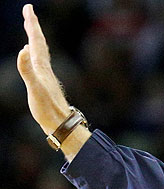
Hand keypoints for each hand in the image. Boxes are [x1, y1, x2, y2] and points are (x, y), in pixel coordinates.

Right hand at [16, 4, 89, 157]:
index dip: (32, 24)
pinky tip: (33, 55)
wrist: (61, 124)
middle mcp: (45, 69)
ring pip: (40, 51)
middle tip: (28, 11)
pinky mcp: (46, 83)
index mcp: (41, 67)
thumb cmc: (47, 109)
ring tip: (31, 28)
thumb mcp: (35, 89)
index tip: (28, 8)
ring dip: (35, 38)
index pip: (36, 41)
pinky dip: (35, 52)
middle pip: (39, 43)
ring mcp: (46, 75)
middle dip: (33, 26)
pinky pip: (40, 61)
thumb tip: (24, 49)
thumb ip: (27, 70)